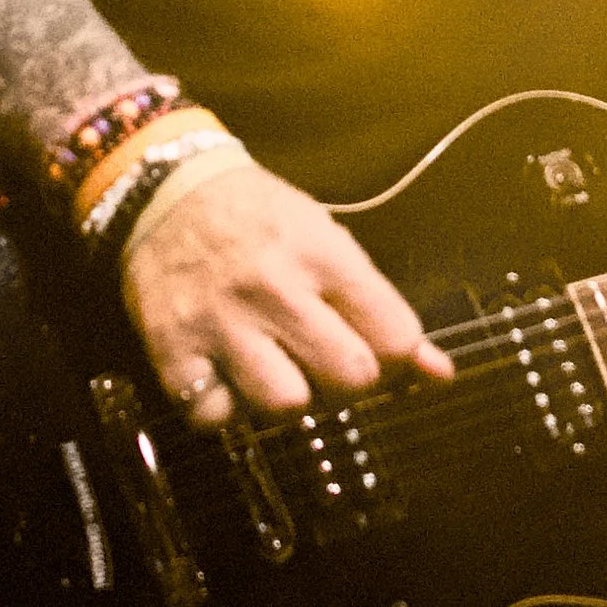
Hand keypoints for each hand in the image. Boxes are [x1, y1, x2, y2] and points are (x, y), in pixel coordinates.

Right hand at [120, 156, 452, 422]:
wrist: (166, 190)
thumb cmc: (259, 218)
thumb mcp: (328, 241)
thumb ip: (382, 309)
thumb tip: (440, 372)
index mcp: (324, 256)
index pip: (396, 337)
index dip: (395, 354)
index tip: (373, 347)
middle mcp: (276, 289)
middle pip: (350, 377)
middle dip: (347, 382)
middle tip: (322, 362)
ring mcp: (221, 322)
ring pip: (285, 405)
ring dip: (285, 398)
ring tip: (273, 369)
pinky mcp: (172, 351)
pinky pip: (214, 417)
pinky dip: (223, 408)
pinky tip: (225, 376)